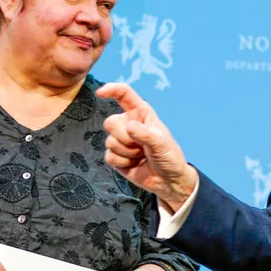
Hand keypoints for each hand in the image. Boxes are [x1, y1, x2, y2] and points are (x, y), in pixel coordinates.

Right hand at [95, 82, 197, 211]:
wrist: (168, 181)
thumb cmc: (169, 157)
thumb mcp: (162, 144)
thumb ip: (145, 134)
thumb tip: (129, 126)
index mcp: (141, 113)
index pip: (124, 95)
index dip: (112, 90)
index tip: (101, 93)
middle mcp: (128, 124)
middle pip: (110, 122)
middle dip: (124, 137)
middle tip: (141, 147)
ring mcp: (121, 141)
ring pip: (110, 141)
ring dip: (127, 152)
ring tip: (141, 156)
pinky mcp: (116, 156)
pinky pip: (109, 156)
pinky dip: (123, 162)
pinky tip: (134, 164)